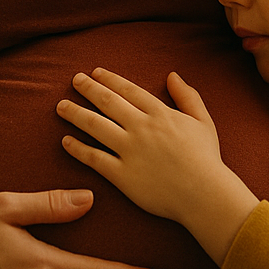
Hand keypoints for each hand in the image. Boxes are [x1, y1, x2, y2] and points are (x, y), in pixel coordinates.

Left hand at [58, 69, 258, 263]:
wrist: (205, 194)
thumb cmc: (207, 159)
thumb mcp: (202, 121)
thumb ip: (188, 96)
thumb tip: (172, 75)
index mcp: (160, 114)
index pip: (128, 90)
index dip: (109, 79)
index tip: (95, 73)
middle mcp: (141, 128)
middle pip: (107, 102)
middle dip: (88, 88)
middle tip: (75, 80)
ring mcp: (130, 151)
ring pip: (95, 126)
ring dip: (75, 114)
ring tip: (61, 106)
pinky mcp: (122, 175)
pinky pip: (94, 159)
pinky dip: (78, 149)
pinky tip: (66, 141)